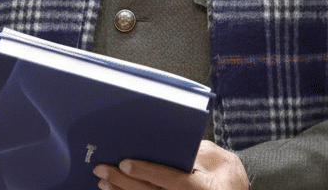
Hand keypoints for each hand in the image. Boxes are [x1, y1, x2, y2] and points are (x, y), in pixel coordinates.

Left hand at [93, 140, 248, 189]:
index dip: (146, 171)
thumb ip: (191, 150)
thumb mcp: (213, 156)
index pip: (169, 179)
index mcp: (200, 187)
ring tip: (103, 182)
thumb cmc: (226, 173)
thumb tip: (162, 142)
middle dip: (122, 181)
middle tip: (102, 169)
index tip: (124, 163)